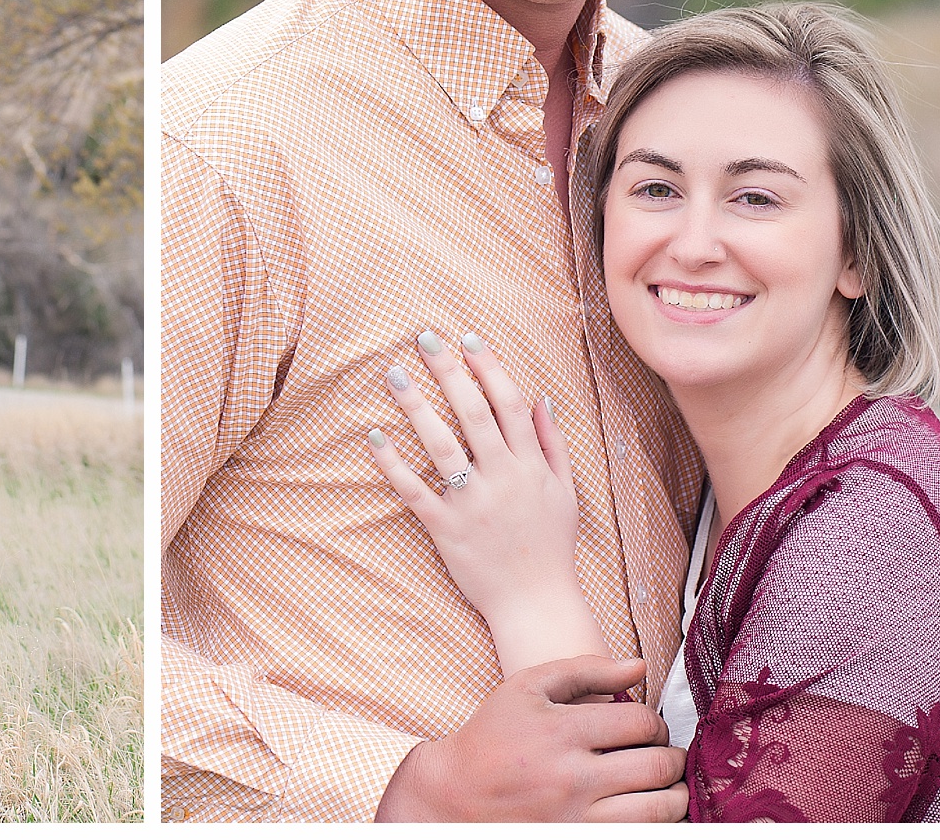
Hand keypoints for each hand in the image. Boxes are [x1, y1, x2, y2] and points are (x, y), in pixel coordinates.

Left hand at [368, 330, 580, 630]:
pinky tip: (374, 437)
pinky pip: (415, 492)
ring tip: (395, 373)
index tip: (467, 337)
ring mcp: (474, 503)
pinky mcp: (447, 529)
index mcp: (531, 465)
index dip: (489, 367)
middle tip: (425, 338)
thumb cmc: (551, 545)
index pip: (509, 403)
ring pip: (442, 446)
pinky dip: (393, 465)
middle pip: (474, 413)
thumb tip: (541, 398)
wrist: (536, 603)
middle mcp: (503, 478)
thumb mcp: (565, 491)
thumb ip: (553, 444)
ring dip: (417, 407)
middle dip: (450, 371)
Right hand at [375, 656, 687, 821]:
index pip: (641, 723)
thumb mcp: (527, 687)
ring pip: (659, 810)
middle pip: (657, 767)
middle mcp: (572, 778)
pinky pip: (640, 835)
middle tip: (665, 754)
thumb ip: (584, 669)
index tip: (649, 728)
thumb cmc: (493, 735)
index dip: (656, 723)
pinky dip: (657, 822)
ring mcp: (577, 819)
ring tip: (666, 785)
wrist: (453, 794)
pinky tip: (648, 810)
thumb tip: (639, 666)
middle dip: (672, 758)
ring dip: (675, 795)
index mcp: (562, 731)